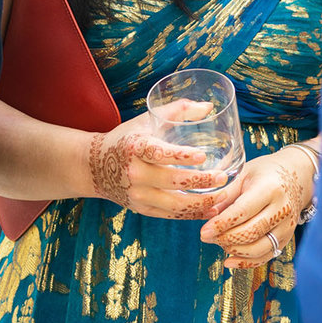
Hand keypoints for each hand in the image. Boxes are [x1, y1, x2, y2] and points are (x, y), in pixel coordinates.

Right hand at [85, 108, 232, 219]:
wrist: (96, 167)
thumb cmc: (129, 138)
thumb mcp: (147, 120)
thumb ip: (178, 110)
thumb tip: (208, 107)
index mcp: (135, 147)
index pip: (158, 152)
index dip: (180, 155)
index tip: (202, 155)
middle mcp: (134, 173)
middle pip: (171, 181)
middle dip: (200, 181)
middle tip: (222, 177)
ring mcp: (137, 194)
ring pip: (174, 204)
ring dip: (202, 202)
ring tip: (224, 195)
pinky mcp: (142, 209)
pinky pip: (171, 215)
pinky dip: (193, 215)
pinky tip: (212, 209)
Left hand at [200, 144, 314, 265]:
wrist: (298, 176)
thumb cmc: (266, 173)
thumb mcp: (244, 173)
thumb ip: (225, 193)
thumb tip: (206, 214)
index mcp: (270, 189)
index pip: (242, 212)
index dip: (221, 224)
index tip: (204, 230)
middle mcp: (282, 209)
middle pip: (250, 233)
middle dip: (224, 238)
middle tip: (206, 236)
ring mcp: (287, 226)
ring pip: (258, 249)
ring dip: (233, 250)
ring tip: (219, 242)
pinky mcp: (287, 238)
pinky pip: (266, 256)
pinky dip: (246, 263)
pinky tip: (229, 261)